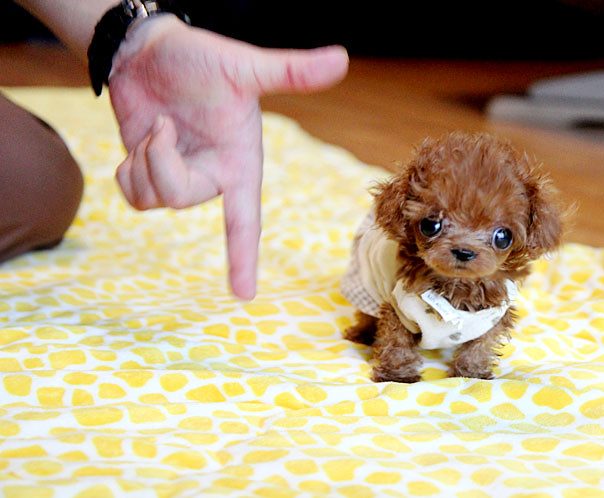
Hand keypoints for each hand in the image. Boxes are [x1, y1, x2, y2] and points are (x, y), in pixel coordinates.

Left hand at [109, 15, 347, 299]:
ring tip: (157, 125)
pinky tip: (139, 145)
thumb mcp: (246, 67)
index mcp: (241, 163)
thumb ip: (292, 71)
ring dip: (144, 159)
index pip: (245, 219)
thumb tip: (342, 58)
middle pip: (179, 198)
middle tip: (163, 124)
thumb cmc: (201, 59)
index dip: (244, 257)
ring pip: (154, 200)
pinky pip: (134, 196)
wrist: (150, 51)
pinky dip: (128, 171)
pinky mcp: (151, 174)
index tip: (243, 296)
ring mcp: (181, 177)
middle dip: (161, 161)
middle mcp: (214, 177)